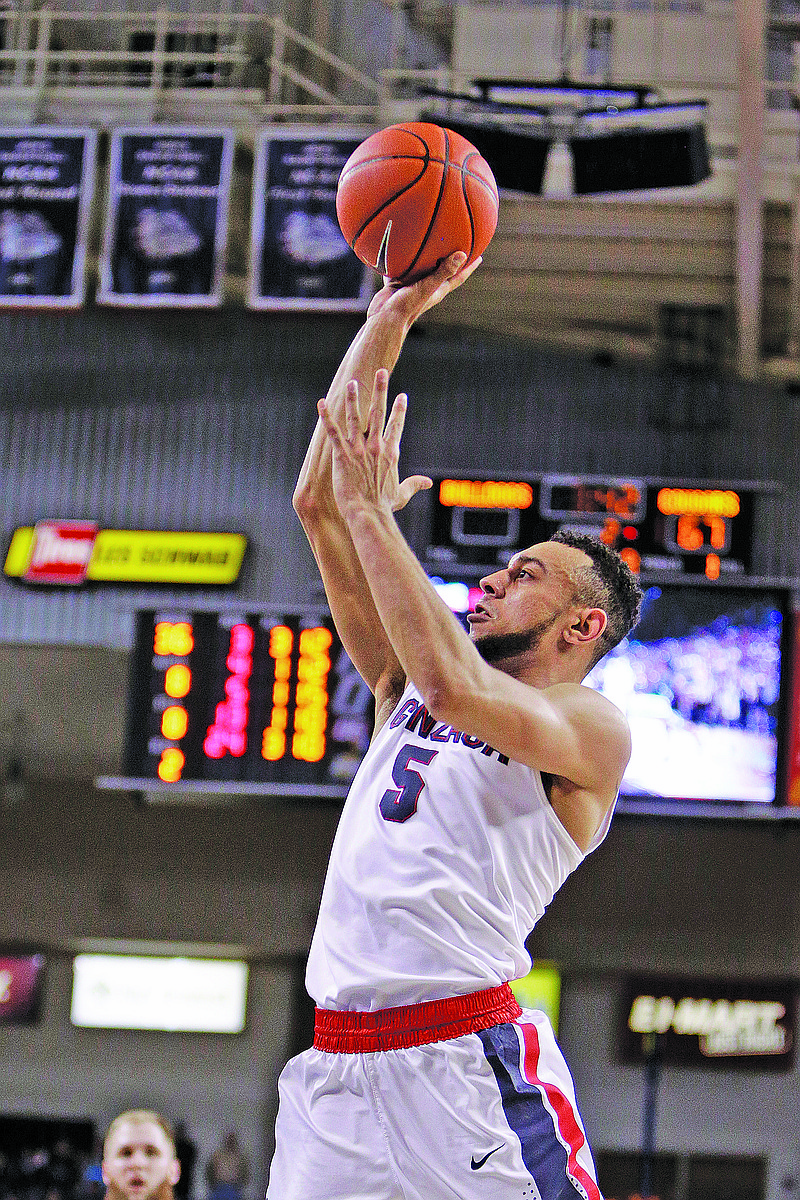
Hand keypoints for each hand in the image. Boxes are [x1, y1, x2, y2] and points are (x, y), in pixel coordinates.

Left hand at [317, 370, 431, 518]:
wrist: (368, 514)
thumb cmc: (384, 506)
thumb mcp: (401, 493)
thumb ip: (414, 484)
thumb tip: (428, 483)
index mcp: (390, 453)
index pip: (396, 425)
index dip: (399, 410)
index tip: (402, 396)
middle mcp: (376, 446)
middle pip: (379, 412)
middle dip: (381, 390)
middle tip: (381, 372)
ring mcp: (358, 449)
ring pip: (355, 417)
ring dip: (354, 398)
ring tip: (352, 382)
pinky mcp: (342, 455)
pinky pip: (333, 432)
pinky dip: (327, 417)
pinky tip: (322, 403)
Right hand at [366, 251, 481, 322]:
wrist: (384, 319)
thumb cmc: (407, 306)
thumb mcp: (427, 287)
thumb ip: (443, 271)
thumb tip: (462, 254)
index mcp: (438, 289)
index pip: (459, 276)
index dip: (469, 266)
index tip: (479, 256)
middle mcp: (427, 286)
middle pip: (442, 268)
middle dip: (448, 256)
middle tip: (455, 241)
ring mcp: (411, 285)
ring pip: (421, 266)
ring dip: (424, 255)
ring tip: (428, 238)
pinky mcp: (397, 283)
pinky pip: (400, 266)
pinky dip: (400, 257)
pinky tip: (397, 245)